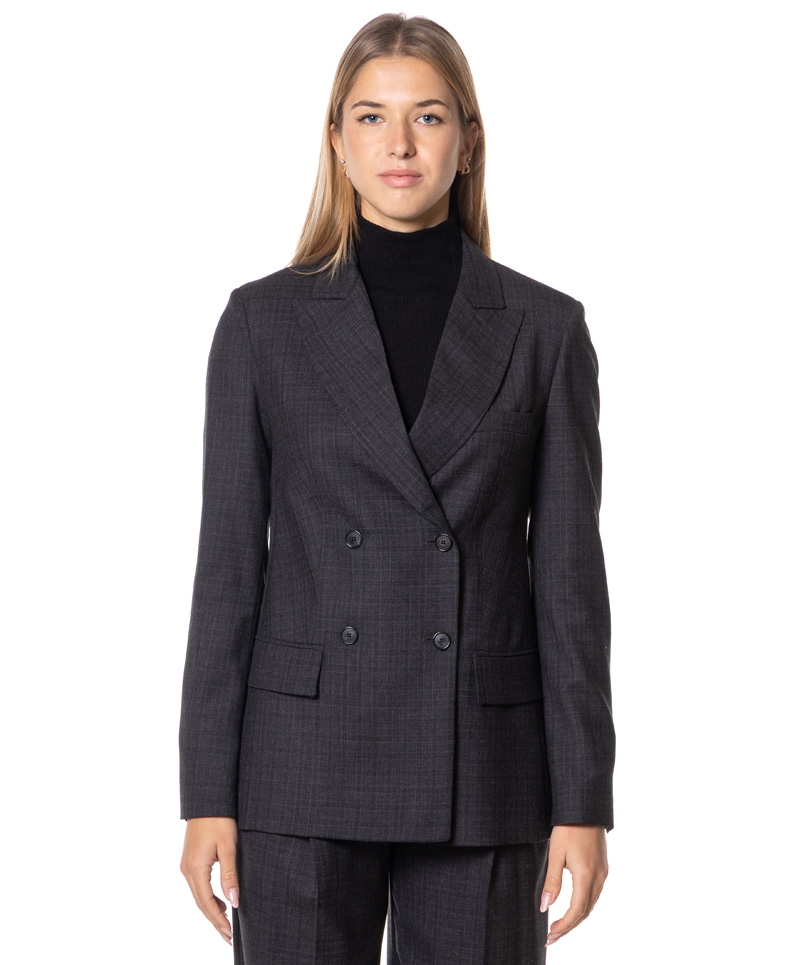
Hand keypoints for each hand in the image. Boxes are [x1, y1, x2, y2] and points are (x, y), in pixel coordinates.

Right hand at [180, 817, 239, 945]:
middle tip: (228, 936)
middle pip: (200, 903)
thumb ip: (230, 875)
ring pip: (198, 895)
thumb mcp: (229, 846)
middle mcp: (187, 869)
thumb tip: (233, 902)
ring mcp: (186, 865)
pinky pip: (198, 885)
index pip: (206, 902)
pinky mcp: (190, 860)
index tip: (229, 933)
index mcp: (195, 868)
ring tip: (226, 923)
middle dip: (214, 920)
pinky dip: (208, 897)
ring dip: (211, 910)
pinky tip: (220, 900)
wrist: (208, 800)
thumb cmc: (220, 819)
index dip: (218, 919)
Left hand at [539, 824, 607, 945]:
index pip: (576, 910)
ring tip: (560, 926)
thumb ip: (551, 881)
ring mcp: (603, 872)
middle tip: (552, 937)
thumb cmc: (568, 827)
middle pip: (585, 911)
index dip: (564, 926)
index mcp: (587, 875)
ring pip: (591, 904)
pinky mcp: (602, 867)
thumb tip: (545, 906)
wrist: (584, 807)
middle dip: (569, 927)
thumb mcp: (555, 853)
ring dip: (576, 918)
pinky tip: (573, 907)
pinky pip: (594, 894)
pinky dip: (583, 906)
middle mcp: (599, 877)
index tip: (550, 935)